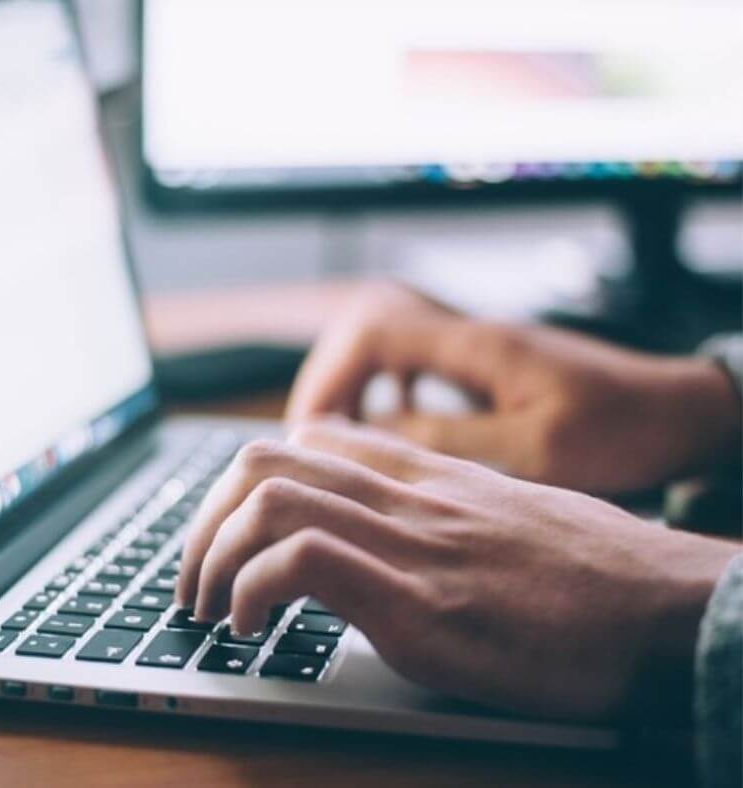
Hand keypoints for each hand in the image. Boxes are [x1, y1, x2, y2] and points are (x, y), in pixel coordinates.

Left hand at [177, 421, 738, 719]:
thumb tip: (388, 533)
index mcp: (426, 478)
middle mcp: (408, 497)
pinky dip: (251, 590)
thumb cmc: (594, 576)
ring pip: (269, 498)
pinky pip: (301, 562)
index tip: (227, 531)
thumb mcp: (508, 518)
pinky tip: (249, 628)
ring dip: (211, 555)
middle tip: (193, 577)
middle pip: (265, 460)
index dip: (246, 481)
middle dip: (204, 519)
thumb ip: (441, 512)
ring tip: (207, 608)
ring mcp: (410, 544)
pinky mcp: (419, 604)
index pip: (309, 440)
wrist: (669, 608)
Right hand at [286, 282, 740, 493]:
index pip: (373, 332)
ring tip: (337, 434)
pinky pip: (414, 364)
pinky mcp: (487, 366)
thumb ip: (450, 439)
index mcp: (477, 346)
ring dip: (353, 384)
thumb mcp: (535, 449)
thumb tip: (373, 435)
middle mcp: (470, 335)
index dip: (329, 377)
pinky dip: (385, 390)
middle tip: (312, 437)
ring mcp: (478, 348)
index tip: (312, 429)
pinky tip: (387, 425)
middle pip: (366, 329)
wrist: (680, 411)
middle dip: (329, 379)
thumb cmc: (622, 428)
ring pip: (386, 345)